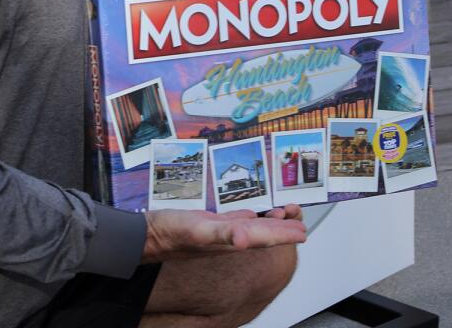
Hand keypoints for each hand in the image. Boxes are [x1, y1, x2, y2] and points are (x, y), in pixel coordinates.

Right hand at [142, 207, 306, 263]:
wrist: (148, 236)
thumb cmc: (172, 235)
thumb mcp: (199, 231)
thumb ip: (224, 233)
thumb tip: (247, 238)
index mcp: (232, 239)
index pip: (266, 238)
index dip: (285, 234)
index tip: (302, 232)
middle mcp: (229, 237)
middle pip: (262, 233)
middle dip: (281, 227)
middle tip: (299, 219)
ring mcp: (219, 231)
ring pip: (251, 227)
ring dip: (268, 222)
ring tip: (282, 214)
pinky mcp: (208, 224)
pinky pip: (233, 220)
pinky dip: (245, 216)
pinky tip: (249, 213)